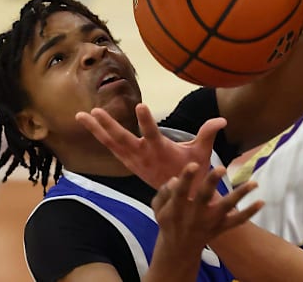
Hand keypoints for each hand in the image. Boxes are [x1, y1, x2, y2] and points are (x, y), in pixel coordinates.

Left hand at [75, 103, 220, 187]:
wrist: (180, 198)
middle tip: (95, 111)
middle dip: (108, 125)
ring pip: (111, 144)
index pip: (152, 133)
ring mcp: (133, 161)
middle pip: (122, 139)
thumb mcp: (202, 152)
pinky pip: (112, 149)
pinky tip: (91, 126)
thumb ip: (209, 133)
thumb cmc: (192, 172)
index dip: (146, 120)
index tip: (140, 105)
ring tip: (80, 115)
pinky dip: (101, 138)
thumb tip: (222, 119)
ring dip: (96, 130)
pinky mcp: (129, 163)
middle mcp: (143, 156)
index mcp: (161, 151)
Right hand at [152, 162, 262, 253]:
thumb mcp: (158, 208)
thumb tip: (174, 179)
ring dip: (240, 195)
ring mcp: (210, 222)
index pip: (181, 192)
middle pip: (204, 197)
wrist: (179, 248)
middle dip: (212, 182)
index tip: (193, 165)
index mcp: (177, 208)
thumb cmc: (169, 220)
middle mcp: (195, 215)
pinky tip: (261, 202)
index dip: (186, 178)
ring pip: (226, 207)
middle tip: (220, 168)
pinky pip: (237, 221)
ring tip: (254, 183)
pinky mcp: (221, 228)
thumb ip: (164, 193)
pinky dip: (249, 213)